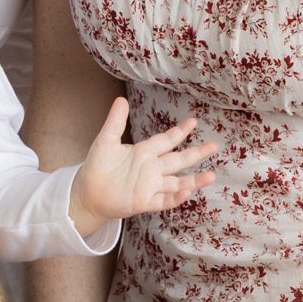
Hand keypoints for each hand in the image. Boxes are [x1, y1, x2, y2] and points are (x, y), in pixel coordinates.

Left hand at [75, 97, 217, 224]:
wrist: (88, 191)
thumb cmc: (98, 165)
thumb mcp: (106, 140)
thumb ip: (115, 122)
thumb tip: (121, 100)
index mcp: (145, 152)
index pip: (166, 140)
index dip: (179, 131)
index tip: (193, 121)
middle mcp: (152, 169)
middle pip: (178, 160)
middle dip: (196, 153)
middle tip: (214, 145)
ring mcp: (150, 186)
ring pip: (177, 182)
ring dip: (194, 180)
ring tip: (212, 176)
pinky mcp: (144, 201)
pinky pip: (164, 200)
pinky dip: (175, 198)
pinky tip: (187, 192)